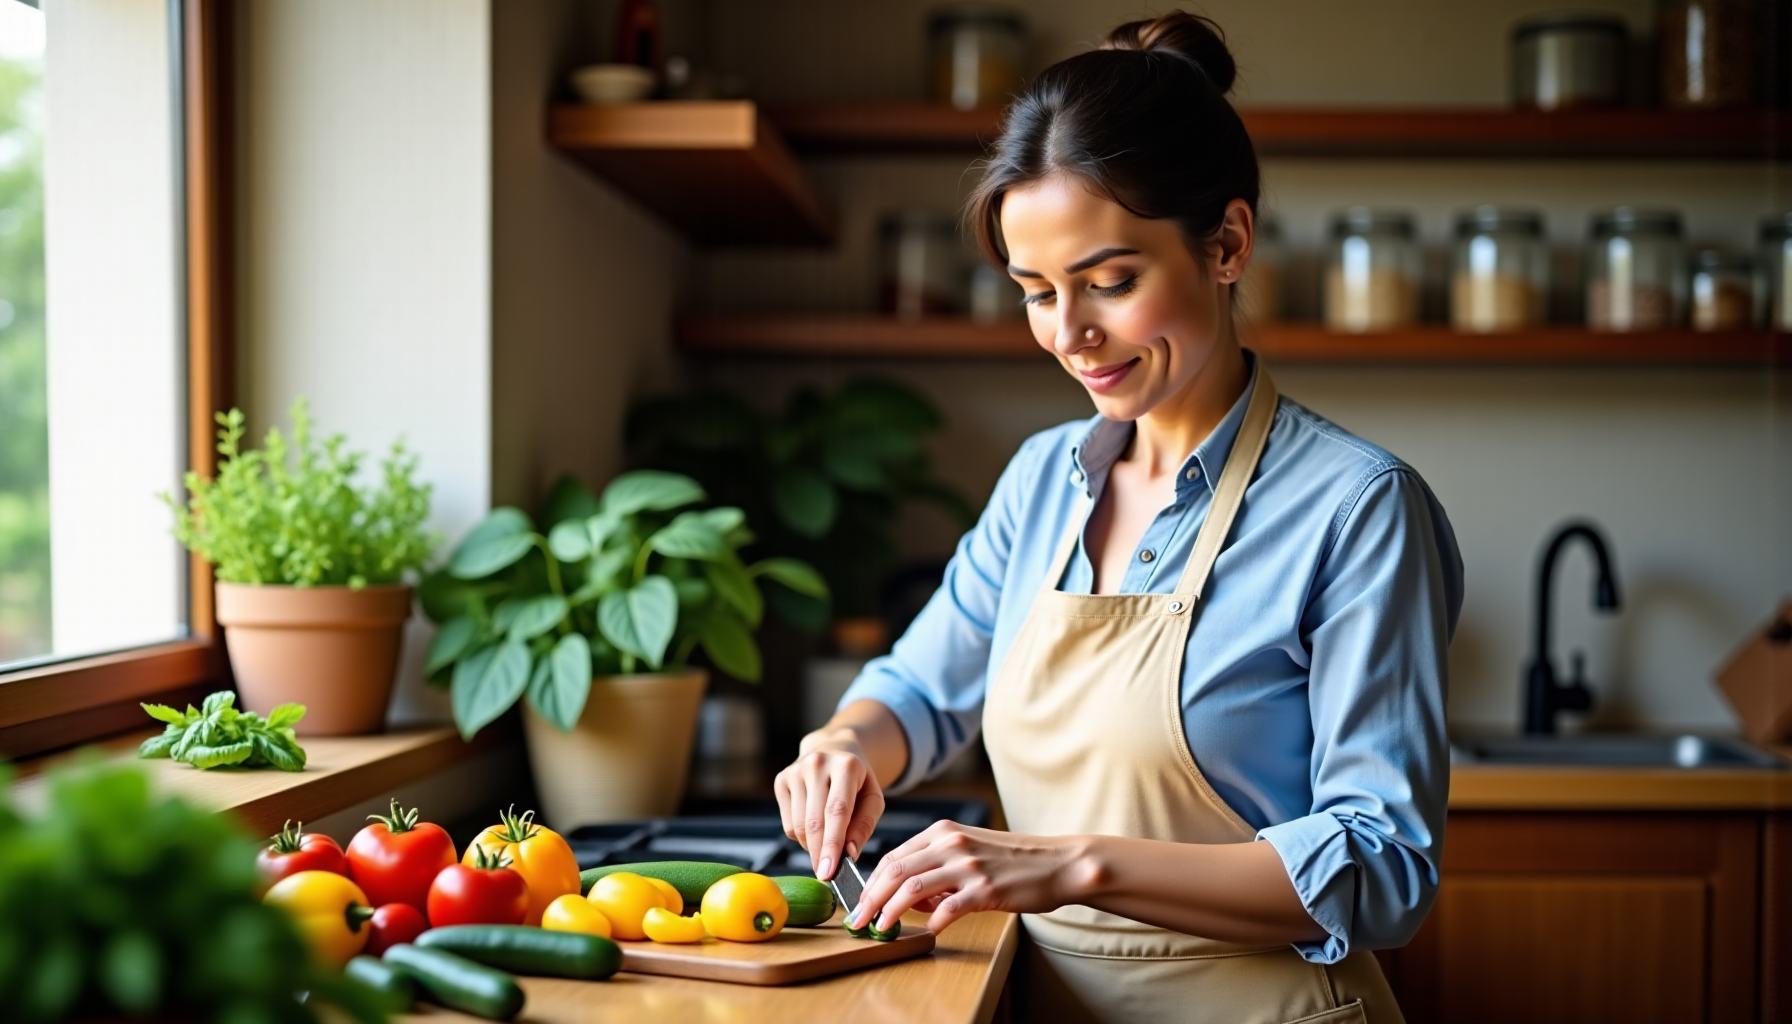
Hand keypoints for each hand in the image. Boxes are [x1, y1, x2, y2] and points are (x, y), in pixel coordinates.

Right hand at [774, 728, 885, 881]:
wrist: (833, 750)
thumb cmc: (857, 781)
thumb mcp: (873, 799)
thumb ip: (864, 825)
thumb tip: (849, 853)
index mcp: (846, 765)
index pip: (837, 811)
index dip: (832, 844)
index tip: (829, 872)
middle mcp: (817, 763)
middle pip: (815, 822)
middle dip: (820, 853)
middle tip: (826, 874)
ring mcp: (795, 770)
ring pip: (798, 827)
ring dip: (812, 846)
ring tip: (826, 844)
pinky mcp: (781, 779)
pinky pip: (788, 824)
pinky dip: (801, 837)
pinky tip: (813, 827)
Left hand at [851, 820, 1086, 934]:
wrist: (1058, 862)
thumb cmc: (1013, 860)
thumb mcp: (969, 850)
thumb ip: (937, 867)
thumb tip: (911, 900)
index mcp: (943, 831)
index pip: (893, 856)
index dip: (870, 883)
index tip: (859, 903)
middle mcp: (952, 842)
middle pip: (895, 871)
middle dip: (870, 899)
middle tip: (858, 921)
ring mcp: (969, 865)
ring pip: (913, 889)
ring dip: (890, 912)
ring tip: (881, 929)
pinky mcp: (986, 889)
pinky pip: (949, 909)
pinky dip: (933, 923)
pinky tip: (930, 932)